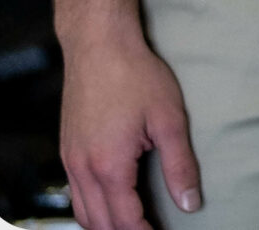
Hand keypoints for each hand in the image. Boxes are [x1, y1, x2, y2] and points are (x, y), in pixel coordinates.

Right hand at [60, 29, 200, 229]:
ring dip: (105, 224)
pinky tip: (113, 201)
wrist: (98, 46)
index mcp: (108, 166)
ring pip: (82, 211)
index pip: (124, 220)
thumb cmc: (136, 76)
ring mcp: (69, 160)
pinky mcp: (67, 150)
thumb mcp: (169, 120)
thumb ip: (180, 166)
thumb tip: (190, 203)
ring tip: (133, 223)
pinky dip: (92, 207)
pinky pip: (75, 192)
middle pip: (98, 223)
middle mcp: (82, 169)